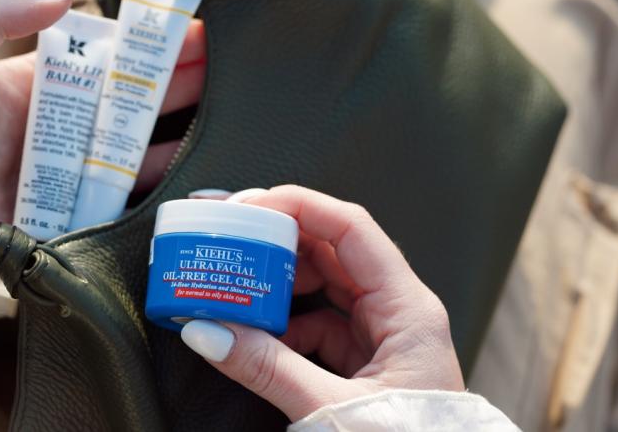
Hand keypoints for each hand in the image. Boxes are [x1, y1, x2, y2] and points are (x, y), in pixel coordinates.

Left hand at [0, 0, 205, 222]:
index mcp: (23, 94)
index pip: (98, 69)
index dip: (143, 55)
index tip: (185, 39)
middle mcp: (47, 140)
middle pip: (122, 113)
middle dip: (172, 91)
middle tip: (219, 77)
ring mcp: (56, 186)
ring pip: (126, 163)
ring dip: (171, 143)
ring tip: (216, 126)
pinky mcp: (59, 228)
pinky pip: (111, 213)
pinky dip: (147, 201)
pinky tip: (182, 184)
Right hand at [180, 185, 464, 421]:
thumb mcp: (334, 411)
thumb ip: (269, 370)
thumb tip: (208, 331)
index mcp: (408, 309)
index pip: (351, 228)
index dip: (299, 206)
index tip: (249, 208)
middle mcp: (400, 312)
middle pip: (335, 251)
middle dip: (280, 244)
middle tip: (232, 241)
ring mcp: (384, 338)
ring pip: (326, 288)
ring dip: (280, 287)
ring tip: (238, 288)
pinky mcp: (368, 363)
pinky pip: (321, 326)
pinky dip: (285, 328)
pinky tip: (258, 338)